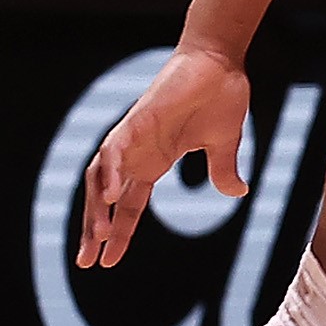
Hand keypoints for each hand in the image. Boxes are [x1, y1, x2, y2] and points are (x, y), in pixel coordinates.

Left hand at [76, 44, 251, 269]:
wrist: (221, 63)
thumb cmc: (221, 96)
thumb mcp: (224, 145)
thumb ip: (223, 170)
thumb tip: (237, 193)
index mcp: (154, 161)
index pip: (130, 204)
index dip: (120, 232)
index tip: (110, 261)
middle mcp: (137, 153)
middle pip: (106, 198)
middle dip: (95, 230)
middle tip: (87, 262)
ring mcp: (132, 138)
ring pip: (100, 178)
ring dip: (96, 208)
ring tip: (98, 238)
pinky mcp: (136, 122)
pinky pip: (113, 152)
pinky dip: (108, 174)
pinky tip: (110, 197)